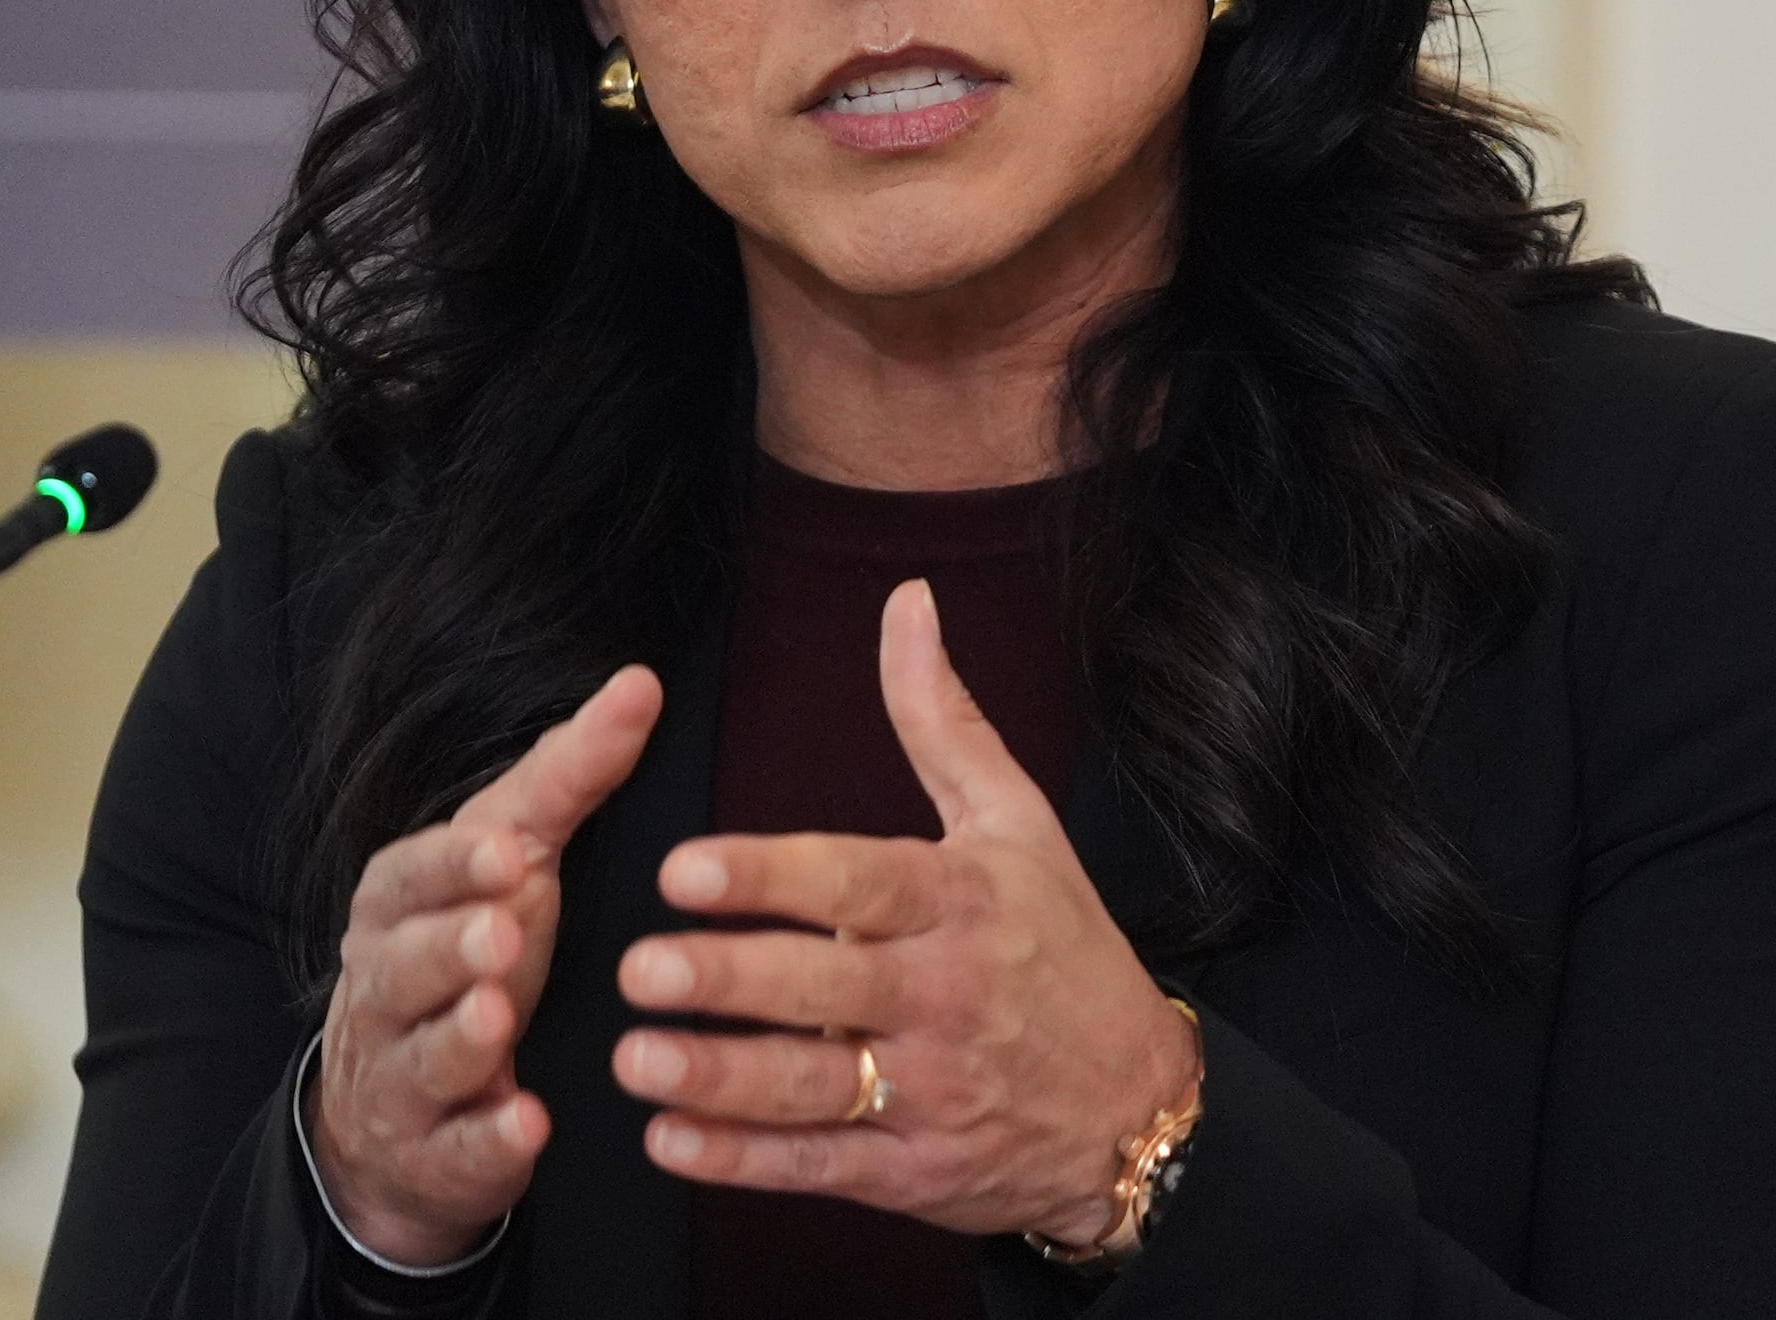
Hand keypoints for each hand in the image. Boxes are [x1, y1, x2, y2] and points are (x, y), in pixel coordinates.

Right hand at [310, 665, 662, 1266]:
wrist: (405, 1106)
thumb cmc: (474, 951)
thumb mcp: (514, 861)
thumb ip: (570, 777)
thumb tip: (640, 682)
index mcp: (398, 904)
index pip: (413, 873)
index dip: (455, 865)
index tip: (508, 853)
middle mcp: (384, 983)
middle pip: (405, 962)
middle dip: (449, 948)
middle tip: (499, 934)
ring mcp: (402, 1073)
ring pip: (421, 1054)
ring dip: (460, 1036)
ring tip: (501, 1017)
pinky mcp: (432, 1153)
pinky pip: (455, 1148)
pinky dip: (486, 1139)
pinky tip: (526, 1125)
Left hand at [611, 582, 1197, 1247]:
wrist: (1141, 1108)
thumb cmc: (1062, 946)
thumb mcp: (1019, 822)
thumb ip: (943, 720)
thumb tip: (906, 605)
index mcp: (962, 901)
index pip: (858, 883)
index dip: (770, 876)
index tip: (682, 869)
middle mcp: (947, 995)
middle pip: (824, 985)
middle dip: (728, 979)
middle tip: (638, 967)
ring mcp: (932, 1089)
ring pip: (812, 1086)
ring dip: (718, 1077)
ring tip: (634, 1059)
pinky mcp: (916, 1170)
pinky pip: (818, 1166)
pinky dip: (742, 1161)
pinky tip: (670, 1142)